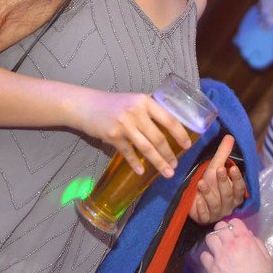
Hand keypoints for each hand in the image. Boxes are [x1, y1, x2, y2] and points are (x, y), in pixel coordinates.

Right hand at [75, 89, 191, 177]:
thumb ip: (150, 109)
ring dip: (159, 163)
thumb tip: (172, 122)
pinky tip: (142, 172)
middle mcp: (136, 112)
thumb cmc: (113, 104)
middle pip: (159, 138)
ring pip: (147, 148)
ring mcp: (124, 125)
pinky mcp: (112, 136)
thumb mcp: (134, 100)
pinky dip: (136, 164)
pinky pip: (128, 153)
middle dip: (170, 155)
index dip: (180, 134)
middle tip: (176, 165)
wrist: (85, 105)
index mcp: (145, 101)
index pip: (169, 119)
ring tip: (167, 173)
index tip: (187, 146)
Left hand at [189, 135, 246, 224]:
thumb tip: (230, 136)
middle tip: (218, 170)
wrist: (195, 199)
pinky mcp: (205, 220)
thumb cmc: (210, 183)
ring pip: (215, 205)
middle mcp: (228, 205)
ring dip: (209, 193)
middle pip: (228, 195)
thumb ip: (223, 154)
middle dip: (223, 183)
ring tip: (201, 182)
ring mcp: (217, 214)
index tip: (233, 168)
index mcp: (235, 195)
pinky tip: (197, 200)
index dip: (237, 179)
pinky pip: (205, 216)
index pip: (239, 188)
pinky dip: (201, 208)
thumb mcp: (216, 167)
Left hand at [200, 218, 272, 272]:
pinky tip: (212, 261)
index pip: (234, 222)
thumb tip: (248, 235)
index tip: (235, 231)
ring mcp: (219, 256)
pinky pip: (204, 256)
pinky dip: (207, 257)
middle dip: (221, 230)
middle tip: (224, 238)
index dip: (234, 225)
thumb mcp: (267, 257)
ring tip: (217, 248)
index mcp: (245, 240)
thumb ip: (257, 243)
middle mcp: (230, 244)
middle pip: (219, 227)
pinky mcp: (212, 268)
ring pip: (209, 238)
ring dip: (213, 241)